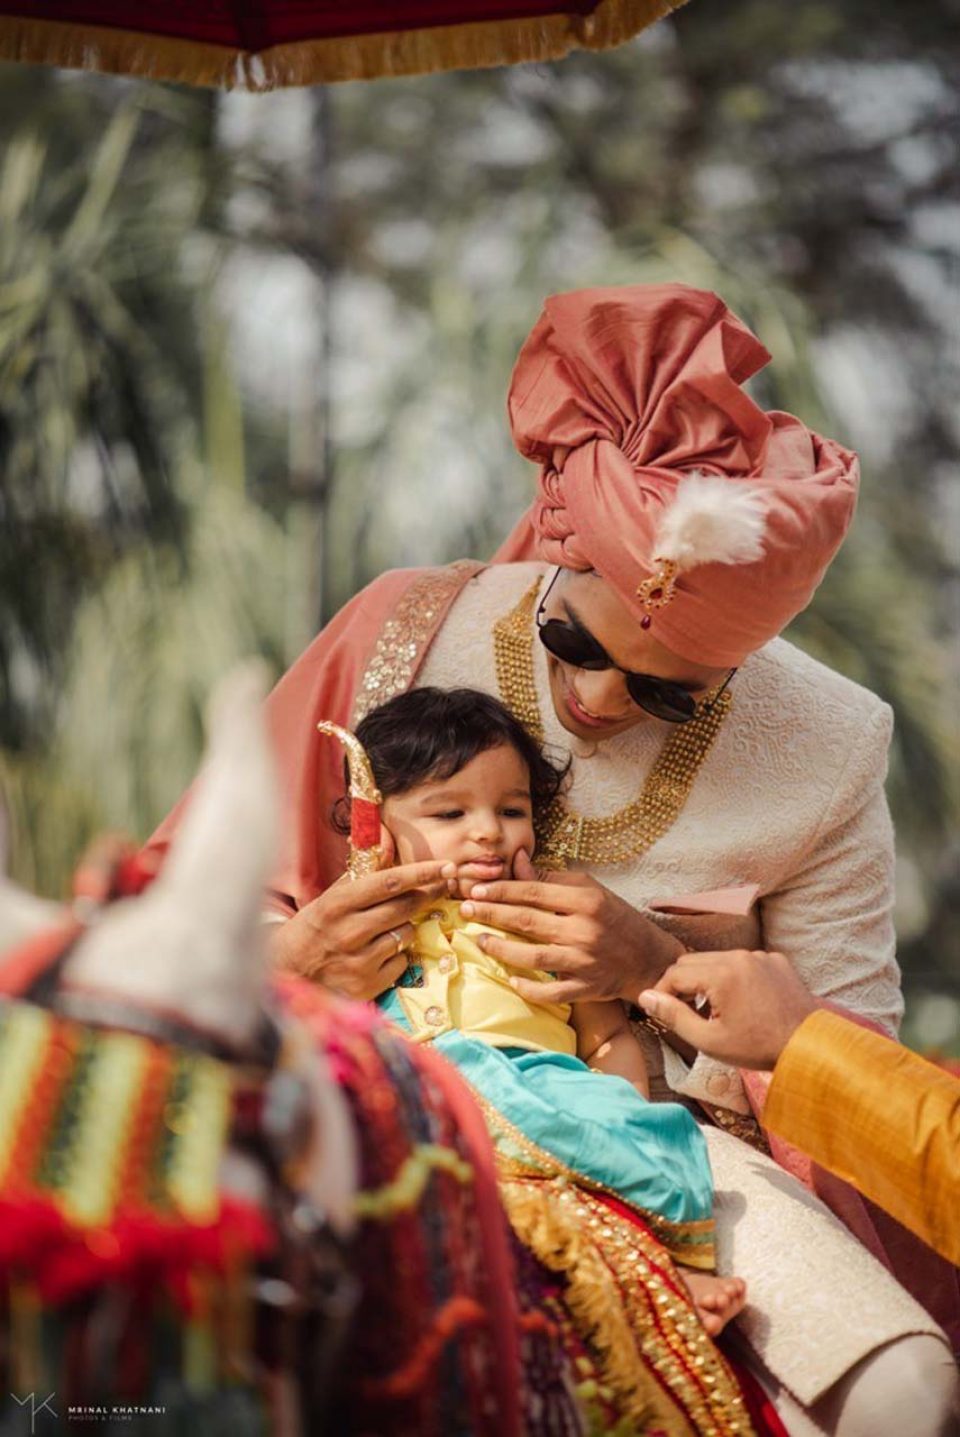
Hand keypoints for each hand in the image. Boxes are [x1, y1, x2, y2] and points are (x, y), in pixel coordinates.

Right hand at [270, 857, 455, 999]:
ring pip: (407, 933)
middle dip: (429, 894)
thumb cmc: (312, 931)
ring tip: (387, 928)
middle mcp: (349, 931)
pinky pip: (401, 962)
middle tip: (441, 887)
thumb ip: (360, 875)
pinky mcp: (367, 985)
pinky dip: (397, 955)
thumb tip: (387, 844)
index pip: (390, 883)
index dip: (423, 873)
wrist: (286, 976)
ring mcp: (359, 961)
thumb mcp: (329, 899)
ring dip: (406, 926)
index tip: (447, 866)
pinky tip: (378, 954)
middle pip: (405, 907)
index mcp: (338, 903)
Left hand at [458, 850, 682, 1003]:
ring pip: (532, 956)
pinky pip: (551, 990)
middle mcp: (584, 929)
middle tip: (465, 910)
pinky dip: (529, 987)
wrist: (649, 957)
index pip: (533, 892)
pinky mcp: (586, 987)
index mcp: (585, 900)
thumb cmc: (614, 918)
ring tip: (479, 940)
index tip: (476, 890)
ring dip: (501, 949)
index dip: (501, 891)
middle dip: (491, 914)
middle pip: (526, 921)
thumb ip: (551, 879)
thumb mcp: (589, 890)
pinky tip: (511, 979)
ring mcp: (584, 961)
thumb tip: (517, 862)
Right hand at [636, 950, 817, 1068]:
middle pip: (693, 961)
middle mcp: (739, 956)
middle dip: (683, 983)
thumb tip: (645, 997)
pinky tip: (743, 1002)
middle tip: (686, 1011)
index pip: (675, 973)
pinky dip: (736, 977)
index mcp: (720, 974)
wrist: (810, 1048)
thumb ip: (674, 1016)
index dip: (662, 993)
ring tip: (715, 1009)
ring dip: (709, 979)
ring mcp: (760, 956)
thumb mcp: (709, 1040)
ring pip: (718, 959)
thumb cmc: (757, 1048)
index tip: (661, 1011)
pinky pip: (745, 962)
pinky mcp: (777, 960)